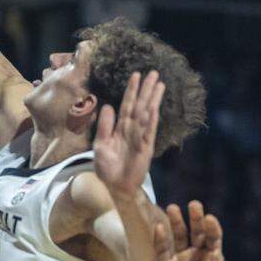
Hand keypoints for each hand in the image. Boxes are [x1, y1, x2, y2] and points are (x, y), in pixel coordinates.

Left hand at [93, 71, 164, 201]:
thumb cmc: (106, 168)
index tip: (136, 75)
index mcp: (120, 128)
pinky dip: (152, 119)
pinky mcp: (145, 148)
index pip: (127, 105)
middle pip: (140, 105)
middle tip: (154, 73)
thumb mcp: (100, 145)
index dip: (131, 90)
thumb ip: (104, 126)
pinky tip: (155, 107)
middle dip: (146, 89)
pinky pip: (149, 130)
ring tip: (159, 84)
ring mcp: (140, 138)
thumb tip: (108, 106)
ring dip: (152, 99)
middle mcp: (131, 130)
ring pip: (147, 114)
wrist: (114, 187)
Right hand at [155, 201, 232, 260]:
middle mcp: (196, 253)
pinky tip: (159, 227)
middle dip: (195, 218)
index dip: (212, 227)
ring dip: (176, 222)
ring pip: (178, 236)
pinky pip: (162, 251)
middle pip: (196, 231)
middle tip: (194, 204)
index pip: (213, 237)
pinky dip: (160, 239)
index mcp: (212, 256)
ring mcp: (180, 259)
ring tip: (173, 208)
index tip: (209, 218)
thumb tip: (216, 255)